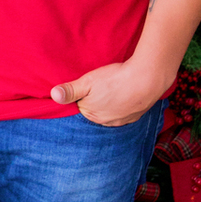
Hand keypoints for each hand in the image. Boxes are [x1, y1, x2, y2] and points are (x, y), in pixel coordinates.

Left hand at [50, 60, 167, 127]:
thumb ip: (70, 90)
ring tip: (115, 87)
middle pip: (96, 109)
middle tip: (105, 84)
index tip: (91, 85)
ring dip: (112, 102)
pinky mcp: (135, 117)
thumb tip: (53, 96)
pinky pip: (125, 112)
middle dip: (98, 99)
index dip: (85, 93)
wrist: (147, 79)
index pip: (81, 105)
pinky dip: (125, 104)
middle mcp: (105, 122)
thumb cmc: (115, 79)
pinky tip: (127, 93)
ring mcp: (122, 121)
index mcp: (91, 114)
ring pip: (111, 111)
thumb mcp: (88, 81)